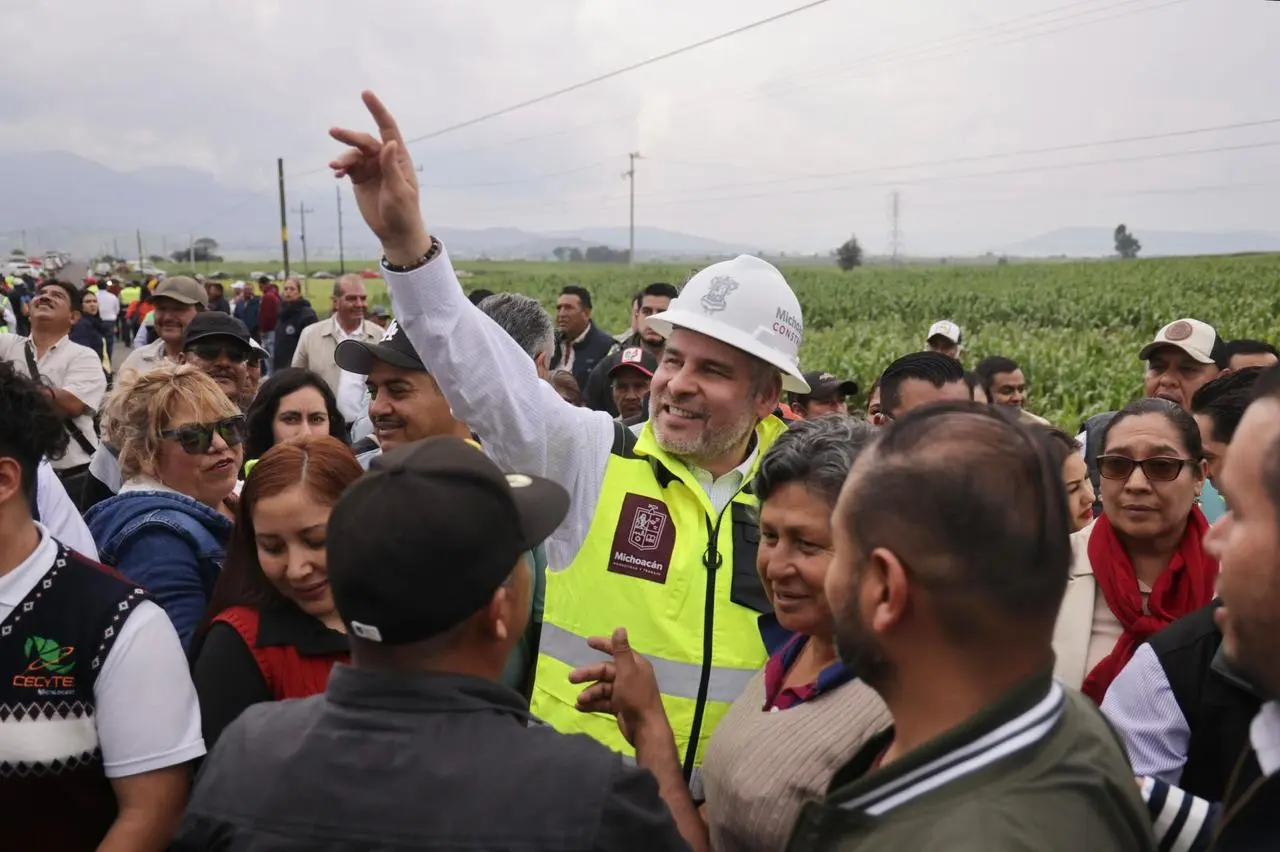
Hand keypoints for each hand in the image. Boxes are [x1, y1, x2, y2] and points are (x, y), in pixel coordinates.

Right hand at [329, 91, 429, 264]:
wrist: (395, 232)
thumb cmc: (403, 212)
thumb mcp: (399, 191)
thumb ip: (392, 167)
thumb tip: (388, 143)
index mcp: (398, 157)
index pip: (388, 128)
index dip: (377, 110)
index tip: (365, 94)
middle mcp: (384, 158)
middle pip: (364, 140)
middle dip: (349, 136)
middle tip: (334, 132)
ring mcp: (371, 167)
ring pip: (353, 154)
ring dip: (342, 157)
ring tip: (334, 166)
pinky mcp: (359, 178)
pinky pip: (346, 166)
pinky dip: (340, 167)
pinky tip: (336, 173)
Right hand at [569, 627, 667, 745]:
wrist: (644, 728)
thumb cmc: (637, 696)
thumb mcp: (627, 671)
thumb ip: (621, 651)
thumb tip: (620, 628)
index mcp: (634, 665)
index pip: (617, 650)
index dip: (603, 644)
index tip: (588, 641)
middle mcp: (629, 676)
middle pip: (604, 671)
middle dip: (588, 675)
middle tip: (571, 678)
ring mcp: (624, 692)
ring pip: (602, 688)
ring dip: (589, 693)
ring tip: (579, 700)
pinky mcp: (619, 707)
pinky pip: (602, 702)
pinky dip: (592, 704)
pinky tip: (580, 707)